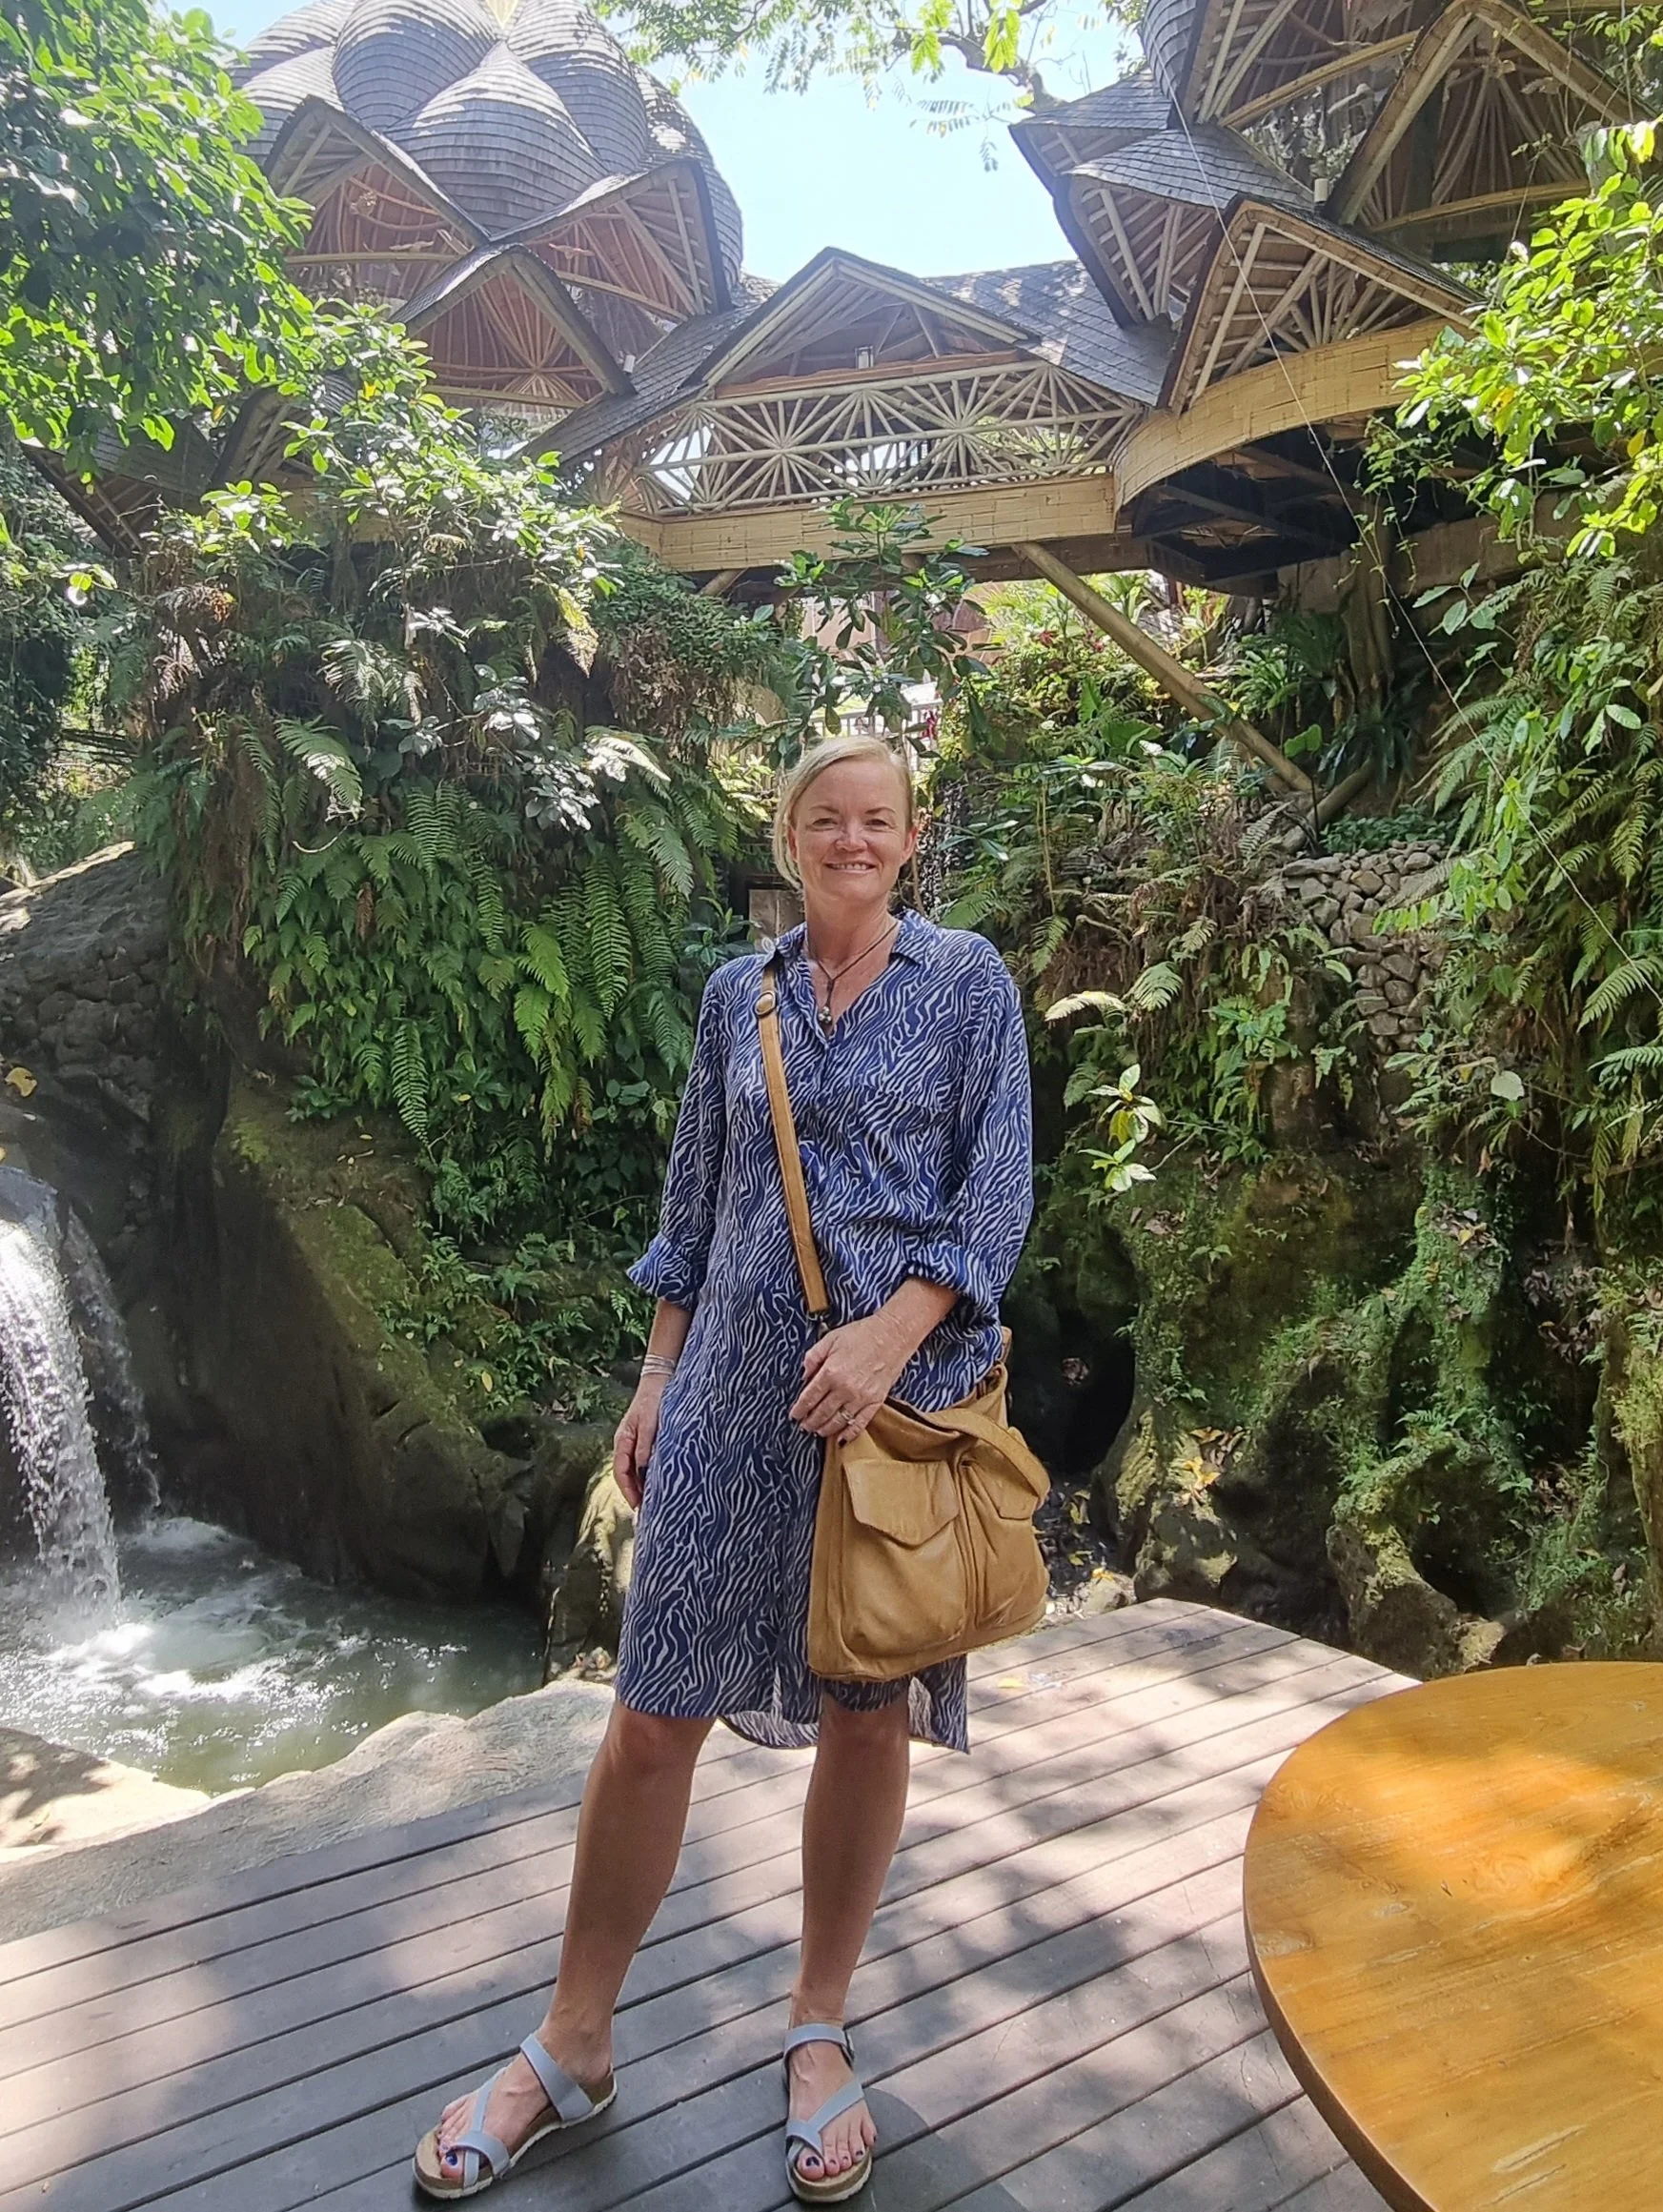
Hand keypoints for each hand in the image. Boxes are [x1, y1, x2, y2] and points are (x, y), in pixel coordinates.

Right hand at [613, 1373, 667, 1509]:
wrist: (660, 1379)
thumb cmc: (653, 1399)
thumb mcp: (649, 1422)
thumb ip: (645, 1445)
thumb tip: (642, 1469)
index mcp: (622, 1440)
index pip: (621, 1473)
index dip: (629, 1491)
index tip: (639, 1507)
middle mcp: (627, 1444)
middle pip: (627, 1475)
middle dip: (635, 1493)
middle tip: (648, 1512)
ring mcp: (636, 1442)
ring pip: (636, 1470)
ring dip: (643, 1485)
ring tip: (654, 1502)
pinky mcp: (646, 1440)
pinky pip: (644, 1463)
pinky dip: (649, 1475)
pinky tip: (659, 1482)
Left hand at [790, 1314, 911, 1442]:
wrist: (893, 1335)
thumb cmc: (862, 1334)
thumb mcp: (830, 1339)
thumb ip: (813, 1357)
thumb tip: (804, 1375)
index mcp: (830, 1372)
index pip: (809, 1398)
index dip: (799, 1409)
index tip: (794, 1415)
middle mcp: (844, 1388)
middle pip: (821, 1413)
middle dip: (810, 1422)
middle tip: (804, 1426)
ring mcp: (861, 1397)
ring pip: (838, 1421)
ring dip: (825, 1429)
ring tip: (818, 1431)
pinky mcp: (876, 1401)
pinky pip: (860, 1423)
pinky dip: (849, 1433)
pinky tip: (842, 1438)